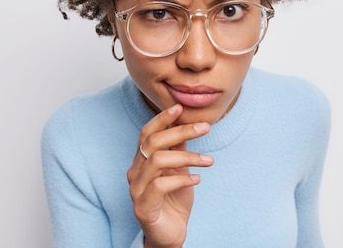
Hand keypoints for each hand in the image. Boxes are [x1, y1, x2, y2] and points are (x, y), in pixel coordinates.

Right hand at [127, 104, 213, 247]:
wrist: (171, 235)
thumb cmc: (174, 201)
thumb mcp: (180, 170)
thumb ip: (179, 150)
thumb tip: (186, 124)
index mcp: (142, 161)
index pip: (146, 133)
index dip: (161, 119)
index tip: (180, 107)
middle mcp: (135, 172)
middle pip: (153, 143)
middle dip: (180, 131)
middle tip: (204, 127)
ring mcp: (136, 190)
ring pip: (157, 161)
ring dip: (186, 157)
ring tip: (208, 160)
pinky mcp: (143, 207)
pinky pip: (160, 185)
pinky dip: (182, 180)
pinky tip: (197, 179)